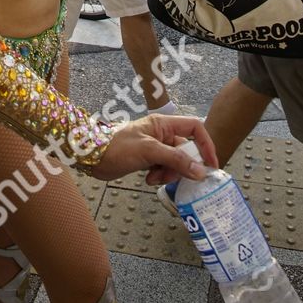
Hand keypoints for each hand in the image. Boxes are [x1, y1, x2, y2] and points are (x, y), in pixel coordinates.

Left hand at [90, 114, 217, 183]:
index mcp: (163, 124)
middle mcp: (162, 133)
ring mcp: (155, 147)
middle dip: (181, 166)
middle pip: (186, 150)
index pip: (195, 128)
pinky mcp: (148, 159)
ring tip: (153, 177)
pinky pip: (164, 168)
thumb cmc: (117, 147)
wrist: (91, 156)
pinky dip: (160, 175)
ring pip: (176, 162)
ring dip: (168, 173)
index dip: (206, 144)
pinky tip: (147, 178)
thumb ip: (176, 159)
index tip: (210, 165)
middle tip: (170, 176)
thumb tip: (201, 171)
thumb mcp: (149, 151)